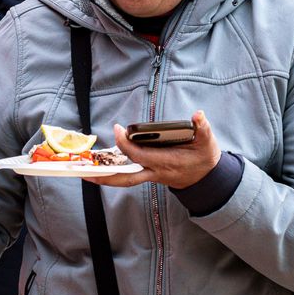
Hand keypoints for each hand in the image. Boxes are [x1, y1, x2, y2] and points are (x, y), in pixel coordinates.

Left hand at [85, 111, 222, 190]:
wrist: (208, 178)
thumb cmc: (204, 158)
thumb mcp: (207, 142)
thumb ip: (202, 128)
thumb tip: (198, 114)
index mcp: (165, 162)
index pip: (139, 155)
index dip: (125, 143)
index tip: (117, 129)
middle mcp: (155, 172)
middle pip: (126, 177)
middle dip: (105, 175)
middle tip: (85, 172)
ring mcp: (151, 176)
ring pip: (125, 180)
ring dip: (106, 178)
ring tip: (86, 173)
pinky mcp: (150, 175)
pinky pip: (128, 175)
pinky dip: (115, 173)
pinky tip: (102, 166)